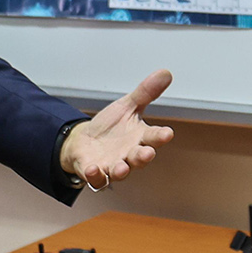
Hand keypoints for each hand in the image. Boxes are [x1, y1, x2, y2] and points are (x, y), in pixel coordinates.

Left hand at [60, 69, 174, 186]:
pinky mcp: (95, 173)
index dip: (161, 136)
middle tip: (148, 153)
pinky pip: (96, 178)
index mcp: (139, 137)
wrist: (84, 142)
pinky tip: (92, 169)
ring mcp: (113, 166)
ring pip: (120, 172)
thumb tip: (165, 73)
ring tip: (121, 168)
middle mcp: (129, 154)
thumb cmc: (109, 127)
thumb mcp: (127, 106)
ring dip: (121, 170)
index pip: (153, 137)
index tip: (167, 133)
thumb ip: (145, 93)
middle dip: (143, 157)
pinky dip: (94, 176)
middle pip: (139, 158)